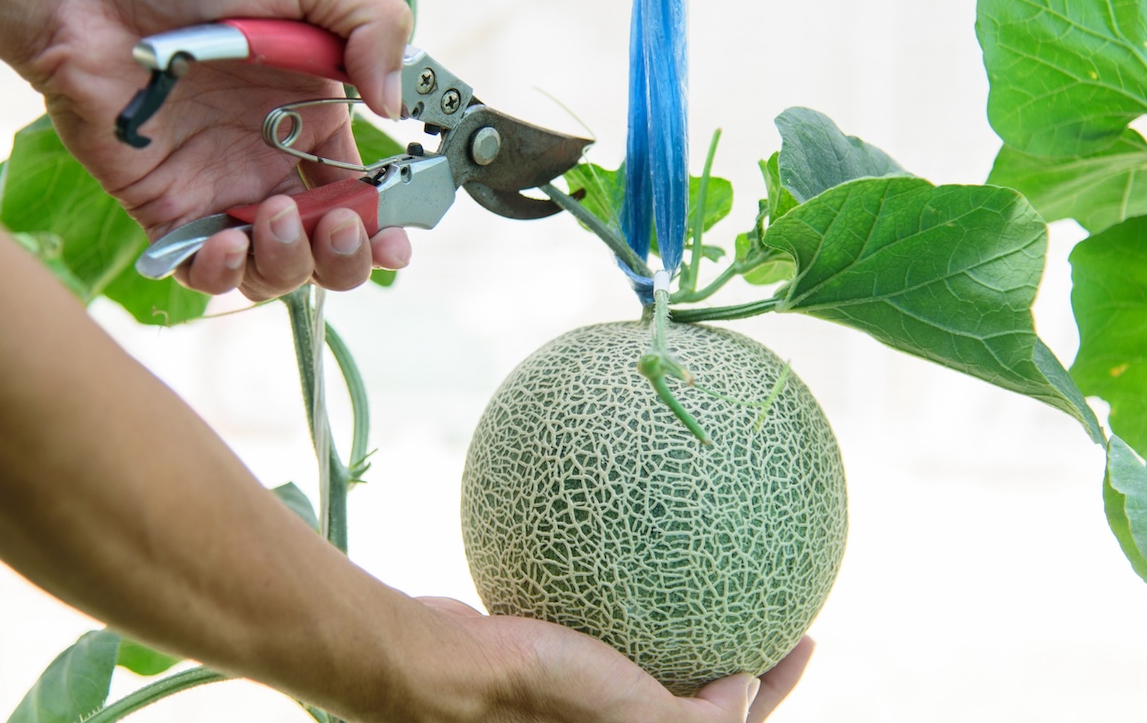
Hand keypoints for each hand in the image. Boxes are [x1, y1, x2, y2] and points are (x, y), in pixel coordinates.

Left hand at [0, 0, 413, 299]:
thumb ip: (375, 26)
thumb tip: (395, 106)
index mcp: (313, 117)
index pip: (365, 192)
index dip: (388, 224)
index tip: (397, 235)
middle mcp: (271, 161)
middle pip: (330, 247)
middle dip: (348, 257)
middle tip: (341, 226)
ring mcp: (220, 189)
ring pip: (275, 269)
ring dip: (291, 263)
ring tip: (275, 217)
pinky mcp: (167, 210)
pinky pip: (203, 272)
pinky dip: (223, 273)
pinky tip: (225, 240)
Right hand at [417, 597, 813, 722]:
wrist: (446, 669)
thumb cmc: (540, 698)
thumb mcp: (636, 720)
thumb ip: (698, 720)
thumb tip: (746, 691)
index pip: (730, 721)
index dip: (780, 685)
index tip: (807, 636)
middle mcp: (616, 718)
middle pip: (697, 687)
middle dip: (739, 648)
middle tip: (771, 600)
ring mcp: (586, 687)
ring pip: (654, 651)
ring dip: (687, 619)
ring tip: (713, 571)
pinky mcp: (554, 650)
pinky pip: (609, 618)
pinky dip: (631, 591)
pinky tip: (636, 548)